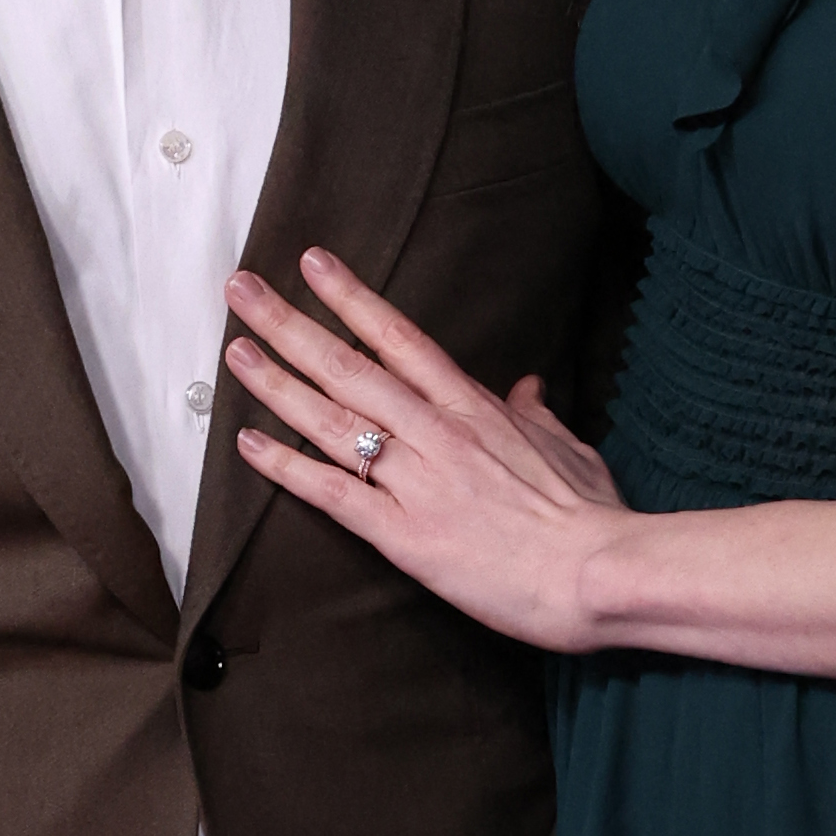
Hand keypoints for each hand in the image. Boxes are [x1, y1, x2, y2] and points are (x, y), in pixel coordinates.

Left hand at [225, 250, 628, 649]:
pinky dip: (287, 468)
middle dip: (289, 324)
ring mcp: (417, 480)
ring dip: (276, 383)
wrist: (600, 572)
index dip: (350, 297)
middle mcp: (437, 431)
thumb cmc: (590, 515)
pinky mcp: (404, 535)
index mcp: (473, 407)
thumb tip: (527, 387)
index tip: (312, 264)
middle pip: (348, 366)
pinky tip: (249, 444)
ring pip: (331, 420)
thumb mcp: (569, 448)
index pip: (400, 336)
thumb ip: (536, 415)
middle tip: (243, 290)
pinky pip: (333, 493)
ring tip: (234, 351)